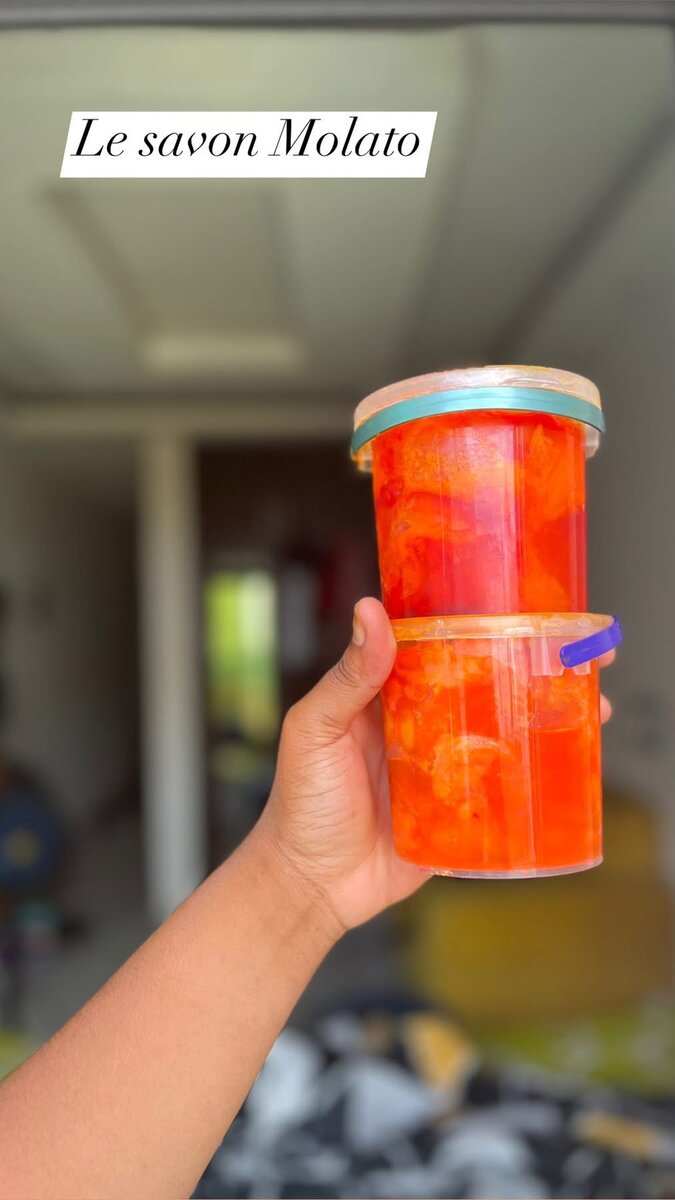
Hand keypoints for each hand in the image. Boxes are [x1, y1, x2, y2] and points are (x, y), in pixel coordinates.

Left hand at [258, 599, 615, 939]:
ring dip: (548, 716)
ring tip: (596, 704)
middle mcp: (424, 722)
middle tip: (584, 652)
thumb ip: (347, 676)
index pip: (442, 644)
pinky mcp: (462, 811)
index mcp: (390, 692)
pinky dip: (539, 774)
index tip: (524, 606)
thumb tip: (370, 610)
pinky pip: (506, 788)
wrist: (310, 885)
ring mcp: (447, 766)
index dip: (483, 623)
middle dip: (535, 665)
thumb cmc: (299, 802)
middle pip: (486, 683)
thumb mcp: (314, 729)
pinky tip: (573, 762)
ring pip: (505, 731)